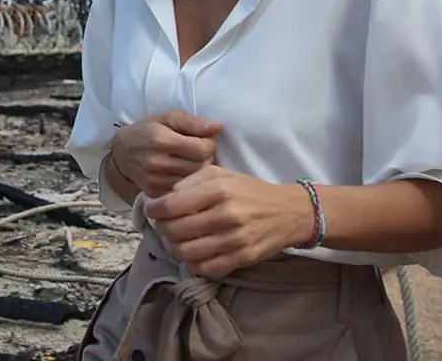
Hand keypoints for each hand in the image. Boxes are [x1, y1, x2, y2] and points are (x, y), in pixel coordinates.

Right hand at [109, 111, 221, 197]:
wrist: (121, 153)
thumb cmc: (148, 132)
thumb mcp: (167, 118)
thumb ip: (193, 122)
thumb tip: (217, 127)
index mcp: (161, 140)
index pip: (202, 149)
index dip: (208, 144)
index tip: (202, 142)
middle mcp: (157, 162)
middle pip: (200, 167)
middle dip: (205, 159)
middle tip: (197, 154)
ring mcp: (155, 181)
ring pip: (194, 182)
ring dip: (198, 173)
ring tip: (190, 164)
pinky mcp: (154, 194)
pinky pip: (183, 193)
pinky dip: (188, 186)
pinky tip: (183, 176)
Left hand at [143, 165, 316, 277]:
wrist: (290, 212)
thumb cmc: (249, 191)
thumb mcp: (220, 174)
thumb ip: (190, 182)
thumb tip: (165, 198)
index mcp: (218, 190)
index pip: (171, 206)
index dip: (153, 210)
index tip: (151, 210)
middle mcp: (226, 216)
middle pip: (174, 231)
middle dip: (161, 229)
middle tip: (162, 225)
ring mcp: (235, 240)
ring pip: (186, 253)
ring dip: (173, 247)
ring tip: (174, 239)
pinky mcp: (242, 259)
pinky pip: (205, 268)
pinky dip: (192, 262)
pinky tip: (193, 252)